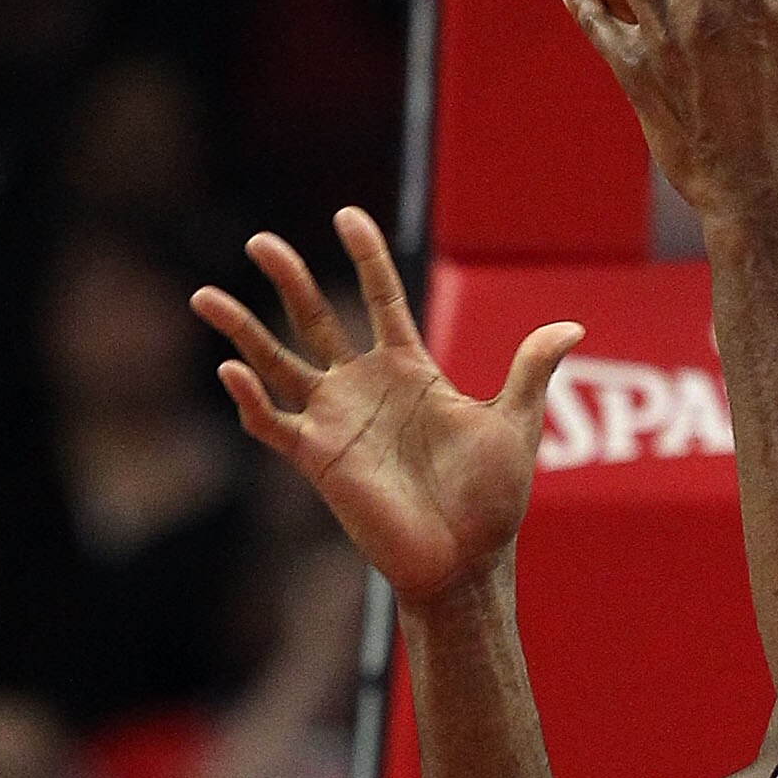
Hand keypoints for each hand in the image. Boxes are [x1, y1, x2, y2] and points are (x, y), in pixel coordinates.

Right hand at [192, 210, 579, 608]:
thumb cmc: (492, 499)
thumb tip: (572, 325)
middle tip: (260, 241)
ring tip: (205, 295)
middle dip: (290, 279)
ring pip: (277, 364)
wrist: (467, 561)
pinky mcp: (319, 459)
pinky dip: (249, 400)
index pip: (382, 299)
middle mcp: (365, 388)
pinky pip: (273, 424)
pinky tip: (230, 371)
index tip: (347, 216)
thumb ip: (529, 370)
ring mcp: (337, 421)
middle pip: (316, 319)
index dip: (367, 258)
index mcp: (411, 370)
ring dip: (242, 331)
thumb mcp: (514, 424)